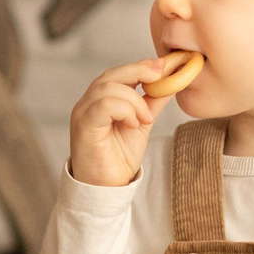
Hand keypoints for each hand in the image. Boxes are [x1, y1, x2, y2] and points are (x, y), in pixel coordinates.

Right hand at [67, 55, 183, 187]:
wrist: (106, 187)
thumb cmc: (119, 158)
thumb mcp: (141, 124)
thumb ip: (152, 103)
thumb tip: (171, 82)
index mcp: (100, 100)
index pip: (117, 74)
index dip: (140, 66)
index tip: (162, 66)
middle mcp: (88, 103)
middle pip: (111, 75)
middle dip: (138, 71)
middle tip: (160, 77)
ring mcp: (83, 113)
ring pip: (109, 88)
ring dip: (134, 100)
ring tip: (145, 119)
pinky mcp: (84, 125)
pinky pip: (104, 105)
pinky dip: (124, 110)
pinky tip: (133, 124)